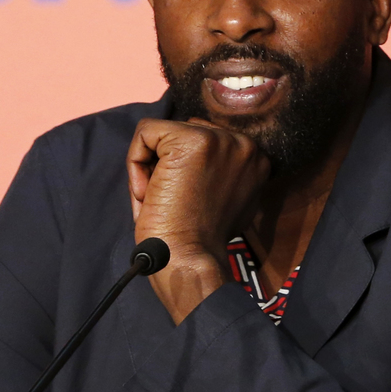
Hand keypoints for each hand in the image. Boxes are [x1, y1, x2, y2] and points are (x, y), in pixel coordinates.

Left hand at [127, 117, 270, 321]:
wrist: (189, 259)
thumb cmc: (199, 239)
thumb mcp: (224, 200)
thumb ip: (219, 173)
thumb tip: (193, 158)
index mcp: (255, 158)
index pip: (204, 141)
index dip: (182, 170)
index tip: (180, 201)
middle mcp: (244, 143)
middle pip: (182, 133)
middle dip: (165, 165)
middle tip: (168, 202)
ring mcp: (220, 139)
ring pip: (162, 134)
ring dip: (150, 167)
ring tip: (159, 199)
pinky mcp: (191, 140)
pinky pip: (146, 132)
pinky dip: (135, 161)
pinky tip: (147, 192)